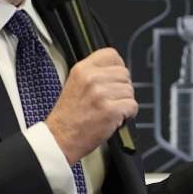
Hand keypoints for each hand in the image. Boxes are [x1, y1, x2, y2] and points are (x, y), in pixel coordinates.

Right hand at [45, 48, 137, 164]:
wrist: (60, 138)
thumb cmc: (68, 117)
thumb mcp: (75, 84)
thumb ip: (94, 74)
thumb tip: (116, 71)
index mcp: (82, 69)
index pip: (112, 54)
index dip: (117, 67)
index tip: (115, 78)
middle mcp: (91, 79)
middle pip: (124, 73)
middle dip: (121, 88)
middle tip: (111, 100)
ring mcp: (101, 94)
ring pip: (130, 91)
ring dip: (124, 102)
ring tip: (109, 110)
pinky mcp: (110, 110)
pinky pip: (132, 106)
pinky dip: (128, 114)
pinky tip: (115, 118)